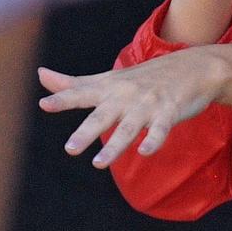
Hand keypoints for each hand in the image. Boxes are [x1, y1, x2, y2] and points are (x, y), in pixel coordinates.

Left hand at [38, 44, 231, 167]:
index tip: (43, 104)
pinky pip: (160, 128)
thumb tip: (40, 75)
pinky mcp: (169, 111)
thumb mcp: (106, 79)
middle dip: (86, 132)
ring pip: (129, 127)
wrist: (191, 67)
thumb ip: (73, 84)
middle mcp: (125, 95)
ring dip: (115, 145)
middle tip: (70, 149)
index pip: (82, 93)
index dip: (63, 98)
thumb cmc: (143, 78)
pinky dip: (153, 140)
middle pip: (103, 115)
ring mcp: (147, 103)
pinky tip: (145, 152)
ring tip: (98, 163)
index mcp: (108, 88)